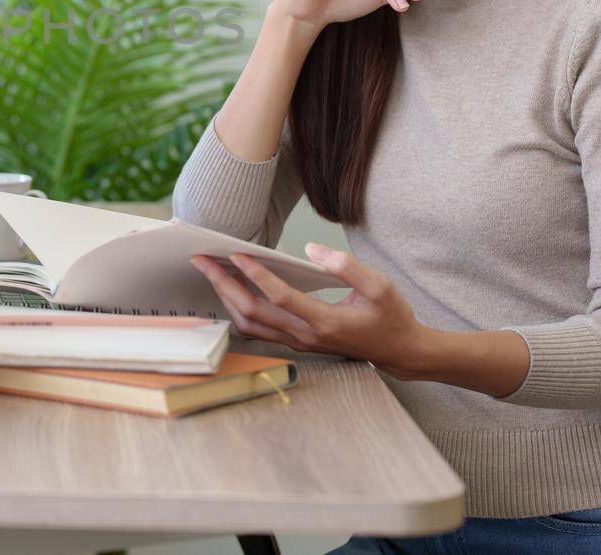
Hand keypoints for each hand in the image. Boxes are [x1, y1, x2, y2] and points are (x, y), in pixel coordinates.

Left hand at [189, 243, 426, 379]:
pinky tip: (231, 291)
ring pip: (250, 325)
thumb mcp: (380, 286)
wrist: (398, 350)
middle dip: (224, 285)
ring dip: (226, 298)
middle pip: (254, 312)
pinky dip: (238, 310)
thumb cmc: (391, 316)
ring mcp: (299, 342)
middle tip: (202, 260)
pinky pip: (258, 330)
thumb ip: (346, 266)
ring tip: (210, 272)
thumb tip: (311, 250)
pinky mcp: (297, 342)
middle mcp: (307, 336)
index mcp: (326, 321)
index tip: (237, 254)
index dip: (256, 275)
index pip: (280, 297)